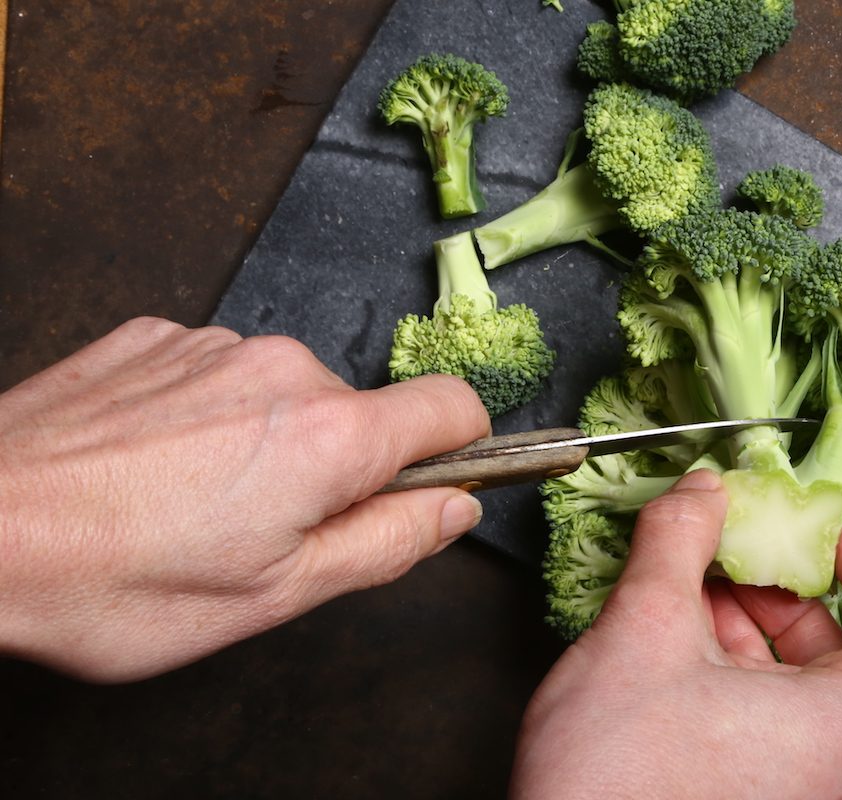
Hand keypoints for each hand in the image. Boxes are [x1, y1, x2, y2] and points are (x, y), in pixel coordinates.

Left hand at [0, 317, 489, 681]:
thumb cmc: (114, 580)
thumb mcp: (277, 595)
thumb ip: (388, 543)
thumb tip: (455, 508)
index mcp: (328, 437)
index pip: (453, 406)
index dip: (461, 448)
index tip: (438, 482)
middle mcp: (282, 366)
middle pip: (361, 410)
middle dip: (339, 465)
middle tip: (270, 530)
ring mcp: (213, 343)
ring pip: (287, 393)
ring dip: (268, 440)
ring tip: (196, 502)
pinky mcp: (157, 335)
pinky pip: (220, 372)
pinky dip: (209, 415)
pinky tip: (154, 466)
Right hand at [512, 470, 841, 799]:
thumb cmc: (618, 788)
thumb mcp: (642, 634)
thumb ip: (677, 543)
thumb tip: (703, 491)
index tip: (826, 524)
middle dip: (782, 581)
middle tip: (731, 540)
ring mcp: (803, 790)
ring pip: (798, 682)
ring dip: (745, 620)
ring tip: (686, 581)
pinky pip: (767, 720)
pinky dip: (729, 668)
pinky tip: (673, 638)